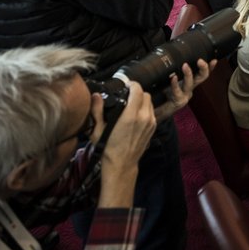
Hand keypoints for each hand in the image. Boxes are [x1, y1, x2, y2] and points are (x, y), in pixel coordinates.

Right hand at [91, 82, 154, 206]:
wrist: (122, 164)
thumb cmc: (108, 148)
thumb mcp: (98, 130)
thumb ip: (97, 111)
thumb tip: (95, 96)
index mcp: (130, 116)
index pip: (138, 90)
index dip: (132, 84)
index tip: (126, 85)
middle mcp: (144, 117)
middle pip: (146, 94)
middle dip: (137, 92)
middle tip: (127, 94)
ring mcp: (150, 123)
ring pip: (150, 102)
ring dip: (142, 100)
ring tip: (131, 103)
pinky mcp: (153, 128)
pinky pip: (152, 112)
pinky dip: (145, 109)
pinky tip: (136, 113)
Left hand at [156, 60, 212, 121]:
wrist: (157, 110)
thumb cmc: (163, 94)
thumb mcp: (171, 80)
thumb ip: (174, 71)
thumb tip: (172, 54)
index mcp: (190, 82)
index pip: (203, 73)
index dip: (210, 67)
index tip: (214, 60)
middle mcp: (190, 88)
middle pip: (201, 77)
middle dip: (204, 68)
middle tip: (200, 60)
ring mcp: (185, 95)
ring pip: (190, 84)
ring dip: (189, 74)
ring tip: (185, 66)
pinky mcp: (177, 101)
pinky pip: (177, 92)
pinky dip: (175, 84)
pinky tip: (174, 78)